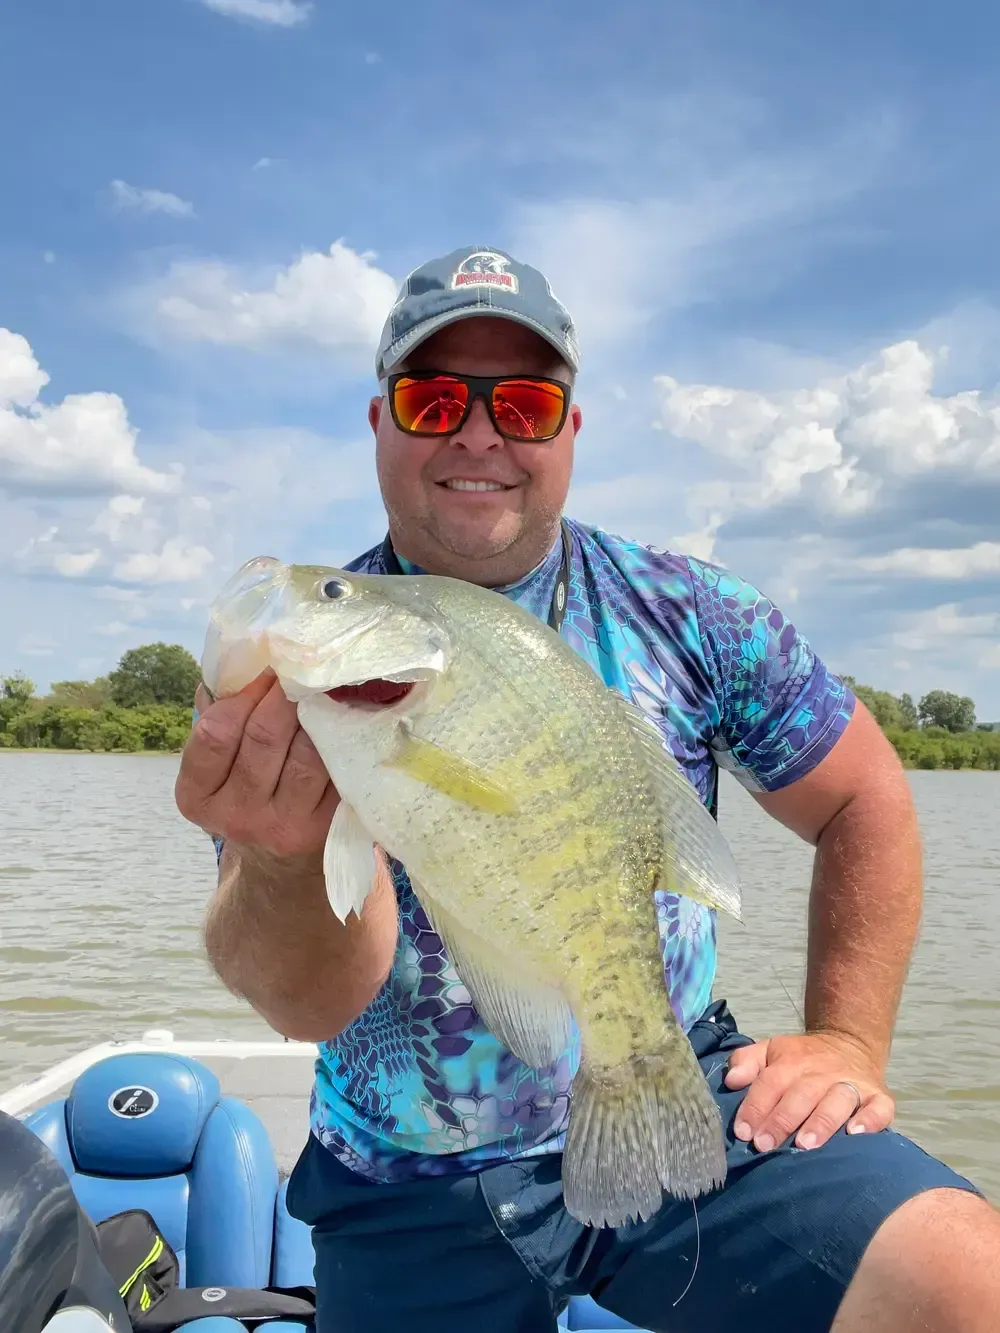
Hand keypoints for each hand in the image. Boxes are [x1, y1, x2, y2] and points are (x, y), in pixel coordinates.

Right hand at [175, 670, 337, 860]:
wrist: (279, 857)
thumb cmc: (247, 787)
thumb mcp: (219, 762)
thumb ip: (219, 714)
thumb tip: (238, 661)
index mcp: (197, 795)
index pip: (216, 732)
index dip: (243, 693)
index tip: (267, 667)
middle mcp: (235, 816)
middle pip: (264, 737)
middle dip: (285, 693)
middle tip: (301, 666)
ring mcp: (281, 826)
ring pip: (306, 754)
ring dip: (318, 713)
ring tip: (324, 686)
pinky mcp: (323, 827)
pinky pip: (335, 771)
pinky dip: (342, 740)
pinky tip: (345, 717)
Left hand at [723, 1031, 894, 1151]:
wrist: (849, 1043)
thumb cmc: (802, 1059)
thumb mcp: (770, 1051)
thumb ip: (746, 1061)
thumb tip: (731, 1081)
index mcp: (792, 1061)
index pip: (770, 1082)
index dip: (755, 1107)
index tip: (743, 1132)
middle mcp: (822, 1072)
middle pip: (801, 1094)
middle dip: (782, 1120)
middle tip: (765, 1145)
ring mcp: (852, 1083)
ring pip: (838, 1100)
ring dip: (822, 1122)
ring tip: (806, 1145)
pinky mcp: (879, 1096)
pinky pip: (879, 1108)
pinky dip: (870, 1120)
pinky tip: (856, 1135)